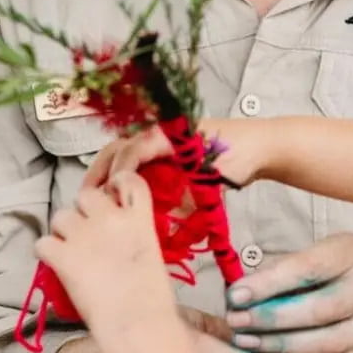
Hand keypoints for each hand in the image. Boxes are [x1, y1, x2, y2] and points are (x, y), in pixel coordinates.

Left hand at [36, 175, 171, 335]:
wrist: (137, 323)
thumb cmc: (154, 298)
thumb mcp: (153, 253)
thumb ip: (136, 234)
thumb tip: (119, 238)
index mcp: (139, 218)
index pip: (127, 180)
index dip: (116, 185)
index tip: (114, 199)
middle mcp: (110, 218)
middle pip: (85, 195)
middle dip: (84, 211)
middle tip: (88, 233)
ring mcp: (84, 235)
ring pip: (60, 216)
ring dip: (63, 230)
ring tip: (71, 250)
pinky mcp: (62, 256)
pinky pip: (43, 243)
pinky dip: (47, 253)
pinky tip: (57, 265)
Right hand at [82, 117, 275, 190]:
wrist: (265, 145)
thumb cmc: (241, 157)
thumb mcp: (211, 179)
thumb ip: (184, 201)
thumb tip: (157, 222)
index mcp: (168, 133)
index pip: (131, 151)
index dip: (117, 175)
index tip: (109, 197)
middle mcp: (161, 130)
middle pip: (119, 147)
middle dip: (100, 170)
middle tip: (87, 197)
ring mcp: (165, 136)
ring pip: (126, 150)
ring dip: (110, 170)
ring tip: (96, 196)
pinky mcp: (171, 146)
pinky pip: (141, 155)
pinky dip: (126, 170)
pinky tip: (120, 190)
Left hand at [223, 233, 352, 352]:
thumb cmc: (323, 282)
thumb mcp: (303, 267)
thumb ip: (274, 277)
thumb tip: (236, 296)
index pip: (311, 266)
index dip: (271, 283)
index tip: (235, 296)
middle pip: (324, 307)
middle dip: (274, 318)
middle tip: (238, 324)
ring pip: (330, 341)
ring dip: (283, 346)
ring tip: (249, 344)